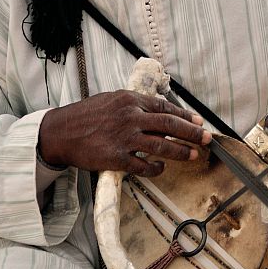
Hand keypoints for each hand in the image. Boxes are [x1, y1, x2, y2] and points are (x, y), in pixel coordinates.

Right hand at [38, 91, 211, 176]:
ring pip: (161, 146)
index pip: (164, 107)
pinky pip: (143, 166)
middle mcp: (130, 117)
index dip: (184, 115)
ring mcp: (124, 138)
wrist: (60, 132)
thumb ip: (134, 104)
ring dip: (181, 151)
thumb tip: (158, 109)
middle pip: (169, 125)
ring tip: (194, 154)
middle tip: (207, 138)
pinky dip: (156, 168)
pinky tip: (162, 169)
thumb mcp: (111, 100)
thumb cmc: (85, 115)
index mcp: (129, 100)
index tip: (198, 121)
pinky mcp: (116, 158)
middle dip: (192, 132)